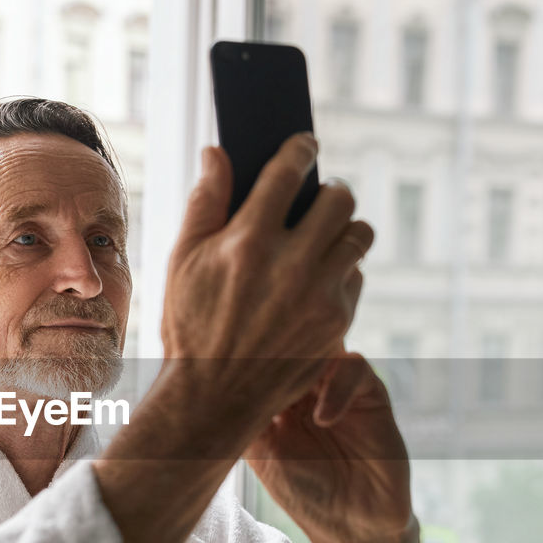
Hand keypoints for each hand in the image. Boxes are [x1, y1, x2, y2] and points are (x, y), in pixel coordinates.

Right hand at [158, 135, 373, 444]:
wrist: (214, 397)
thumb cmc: (191, 325)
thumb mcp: (183, 261)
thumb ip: (204, 202)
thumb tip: (217, 153)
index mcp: (248, 242)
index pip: (288, 172)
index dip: (300, 149)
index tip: (304, 145)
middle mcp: (292, 265)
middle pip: (339, 199)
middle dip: (330, 189)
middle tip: (320, 195)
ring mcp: (320, 295)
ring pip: (359, 235)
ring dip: (344, 227)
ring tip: (325, 233)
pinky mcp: (338, 322)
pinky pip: (356, 277)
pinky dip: (343, 270)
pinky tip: (319, 277)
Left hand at [244, 352, 411, 542]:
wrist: (354, 524)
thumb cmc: (304, 492)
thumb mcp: (260, 453)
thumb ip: (242, 415)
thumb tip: (210, 380)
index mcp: (276, 395)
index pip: (260, 355)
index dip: (245, 351)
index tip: (226, 358)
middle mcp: (307, 385)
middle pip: (291, 342)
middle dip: (273, 346)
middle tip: (257, 358)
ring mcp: (338, 386)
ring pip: (322, 345)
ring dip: (304, 362)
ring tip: (290, 396)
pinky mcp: (371, 394)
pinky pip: (354, 368)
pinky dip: (337, 386)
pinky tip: (323, 420)